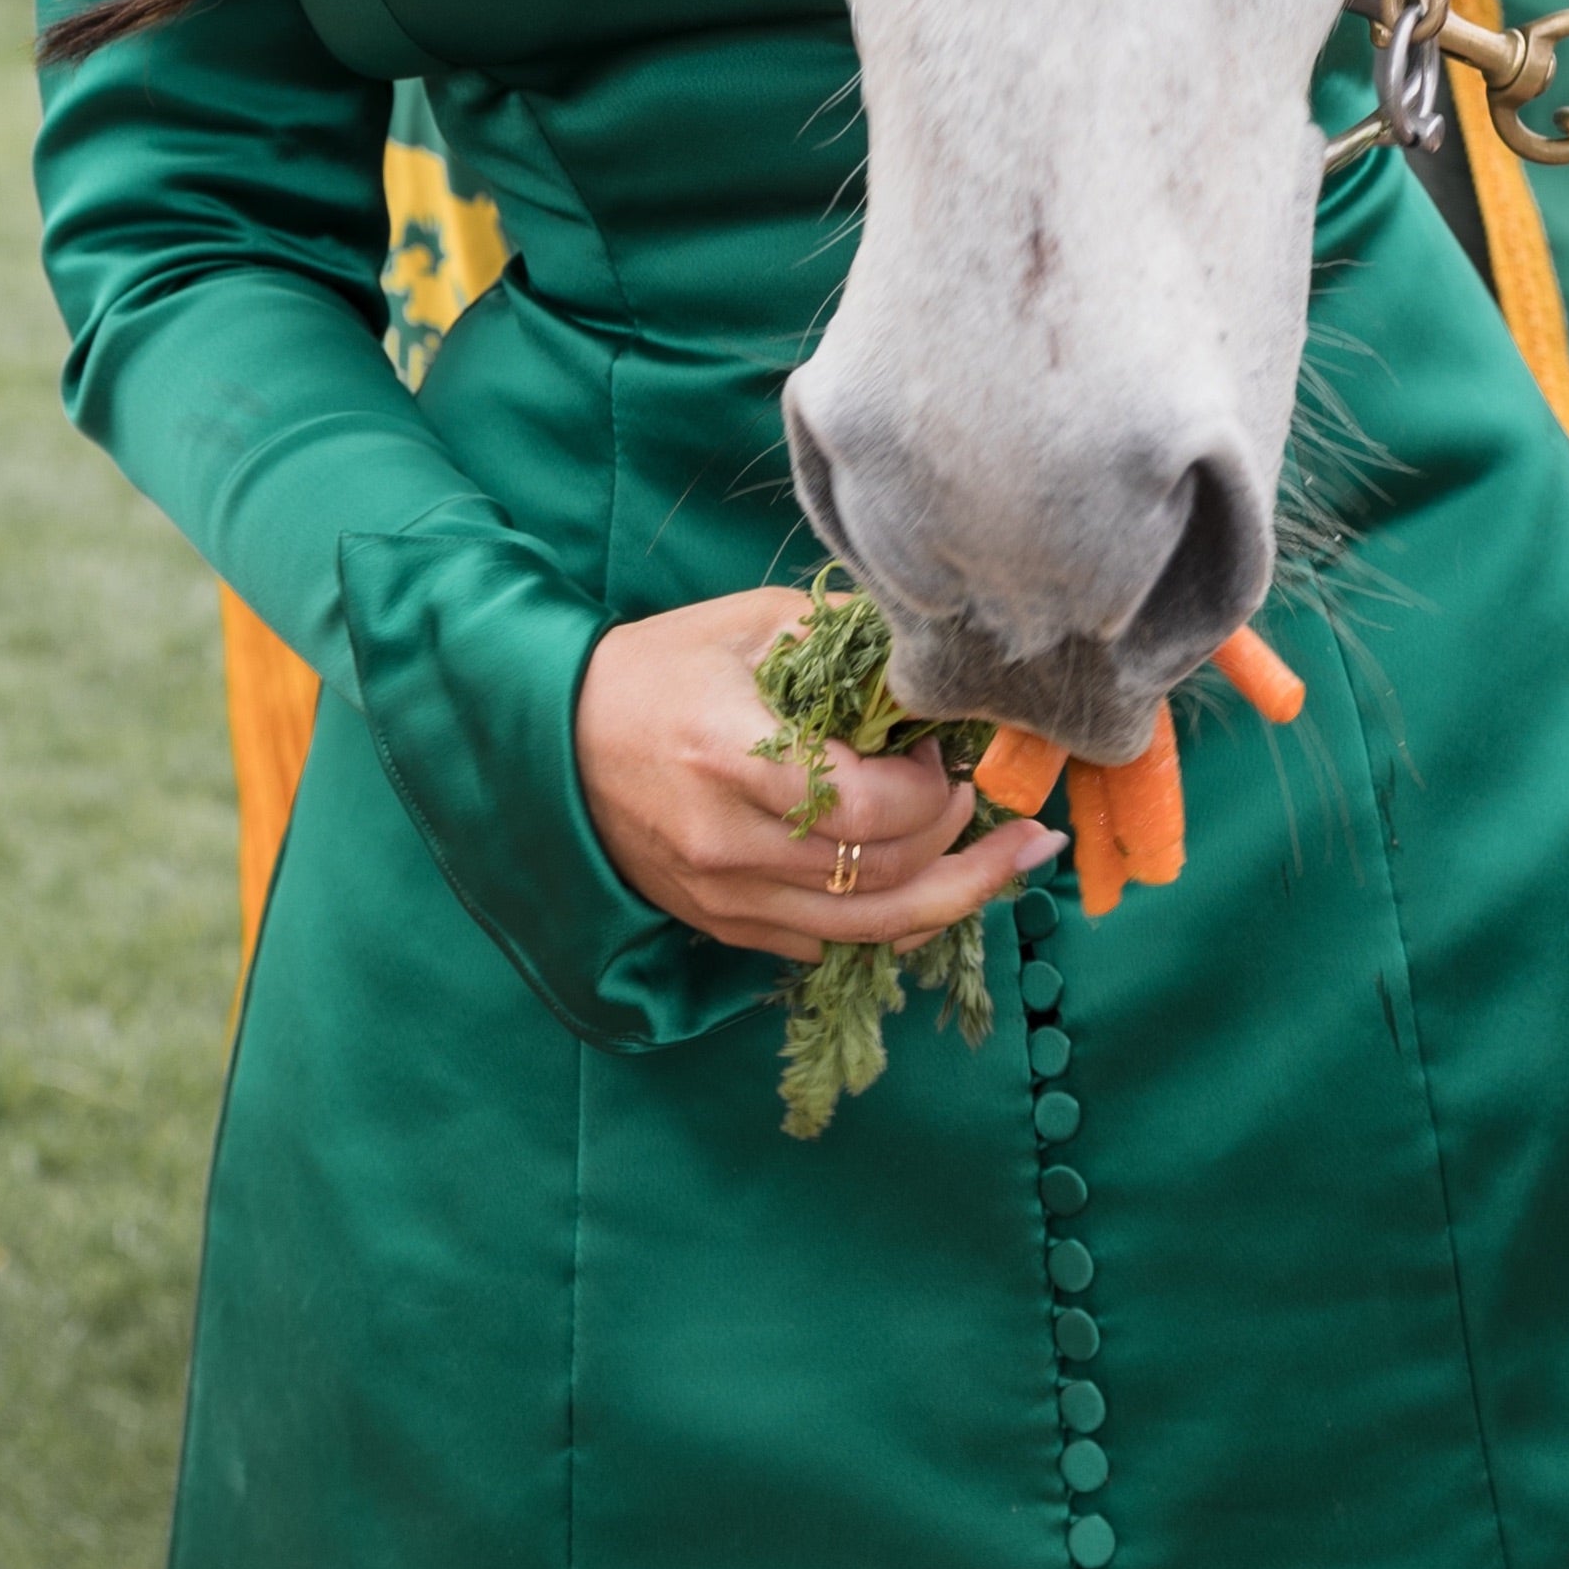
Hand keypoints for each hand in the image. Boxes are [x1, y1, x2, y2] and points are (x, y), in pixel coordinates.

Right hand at [573, 586, 1059, 958]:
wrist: (559, 739)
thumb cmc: (662, 667)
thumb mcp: (751, 623)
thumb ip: (843, 641)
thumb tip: (934, 659)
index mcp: (731, 755)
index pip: (868, 810)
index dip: (929, 790)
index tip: (940, 753)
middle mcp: (726, 842)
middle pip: (882, 876)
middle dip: (957, 840)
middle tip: (982, 798)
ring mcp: (722, 895)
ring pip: (867, 929)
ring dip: (950, 895)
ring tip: (1008, 863)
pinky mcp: (721, 924)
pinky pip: (826, 944)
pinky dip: (887, 919)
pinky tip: (929, 884)